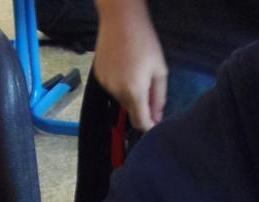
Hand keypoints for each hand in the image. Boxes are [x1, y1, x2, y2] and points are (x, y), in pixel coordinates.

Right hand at [93, 0, 167, 130]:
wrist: (120, 19)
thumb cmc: (144, 42)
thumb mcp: (160, 70)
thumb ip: (159, 98)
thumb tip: (157, 118)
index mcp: (134, 91)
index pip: (140, 122)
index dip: (149, 126)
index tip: (155, 124)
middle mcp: (116, 91)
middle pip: (131, 110)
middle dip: (141, 105)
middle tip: (149, 87)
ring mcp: (105, 84)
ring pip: (121, 99)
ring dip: (130, 94)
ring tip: (136, 72)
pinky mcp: (99, 75)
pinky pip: (112, 88)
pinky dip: (120, 84)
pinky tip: (125, 67)